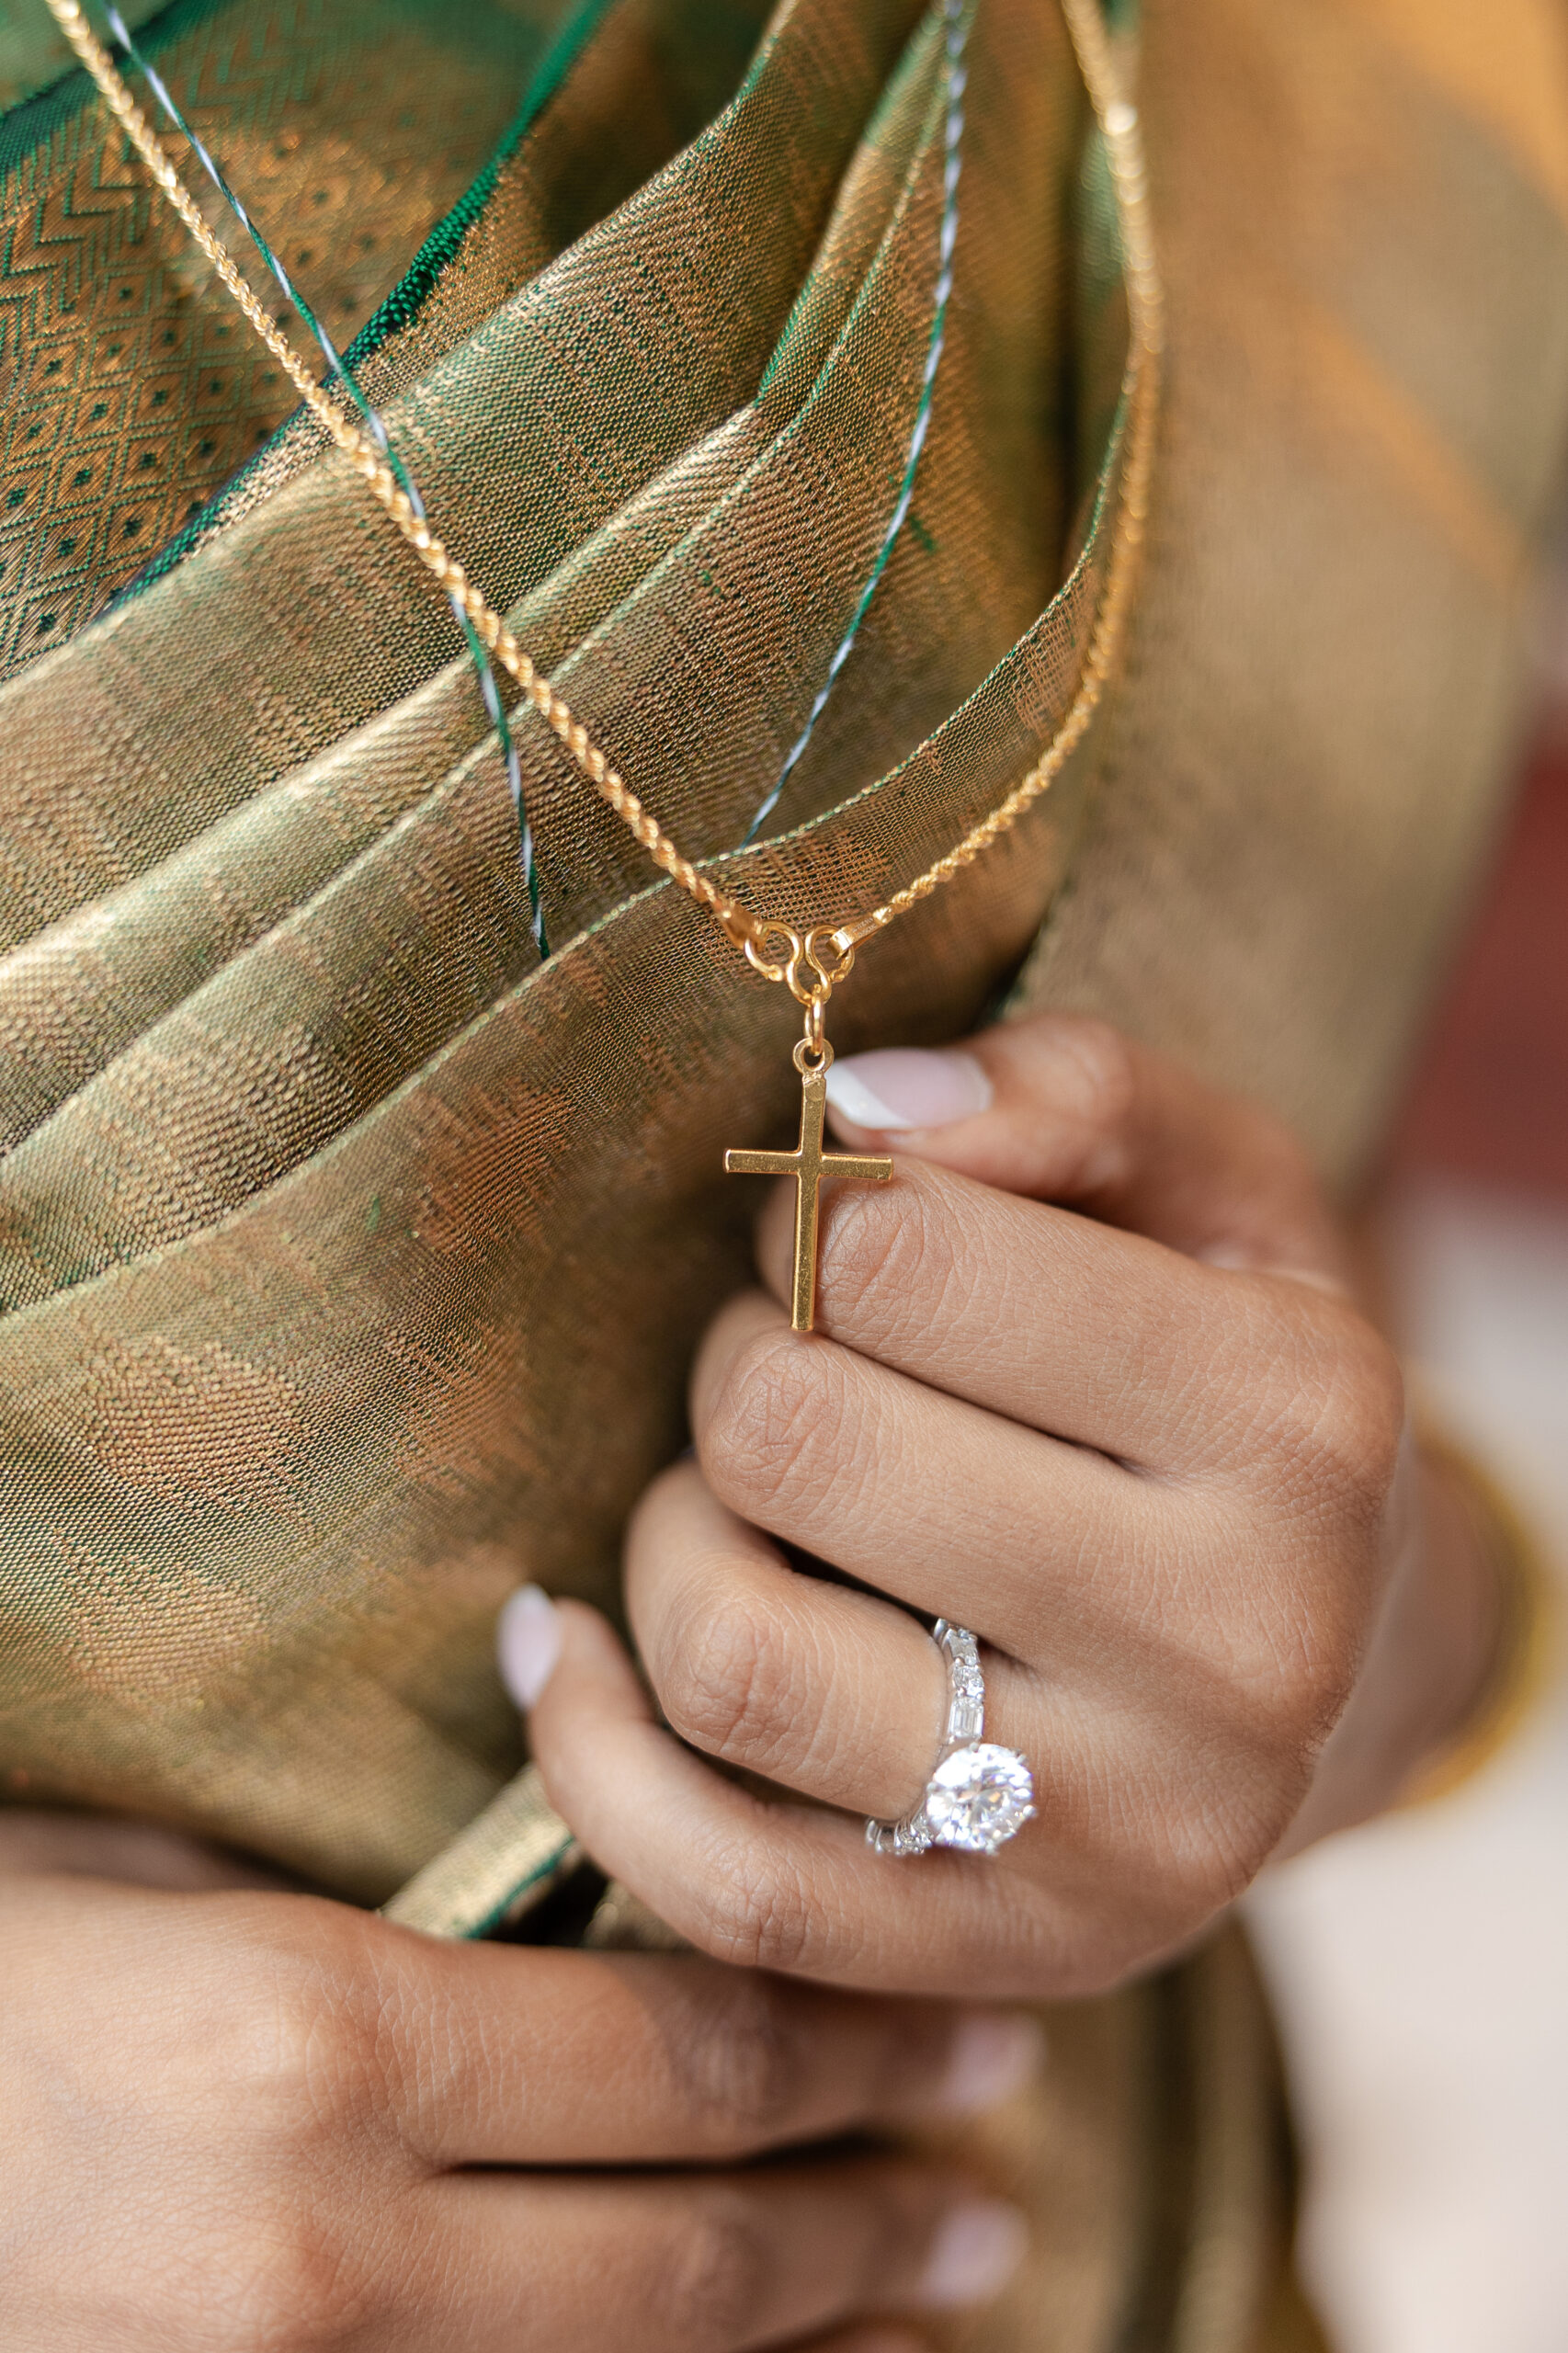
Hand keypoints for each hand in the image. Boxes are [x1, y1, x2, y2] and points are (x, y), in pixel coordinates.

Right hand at [0, 1821, 1032, 2349]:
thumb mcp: (135, 1883)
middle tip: (999, 2174)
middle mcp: (331, 2258)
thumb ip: (352, 1905)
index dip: (851, 2048)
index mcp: (315, 2046)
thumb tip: (547, 1907)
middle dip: (874, 2214)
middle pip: (690, 2250)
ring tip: (950, 2304)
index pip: (674, 2055)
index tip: (974, 2025)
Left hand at [517, 1016, 1498, 1999]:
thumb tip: (857, 1103)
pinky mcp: (1003, 1957)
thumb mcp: (1223, 1195)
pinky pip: (713, 1880)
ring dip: (672, 1536)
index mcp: (1294, 1421)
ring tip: (735, 1503)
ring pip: (731, 1661)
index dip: (819, 1215)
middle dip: (740, 1364)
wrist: (1343, 1666)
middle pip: (793, 1444)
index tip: (847, 1241)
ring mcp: (1121, 1836)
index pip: (901, 1254)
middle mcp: (1236, 1648)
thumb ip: (1072, 1095)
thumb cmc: (1241, 1393)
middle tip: (788, 1360)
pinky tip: (574, 1643)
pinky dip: (589, 1747)